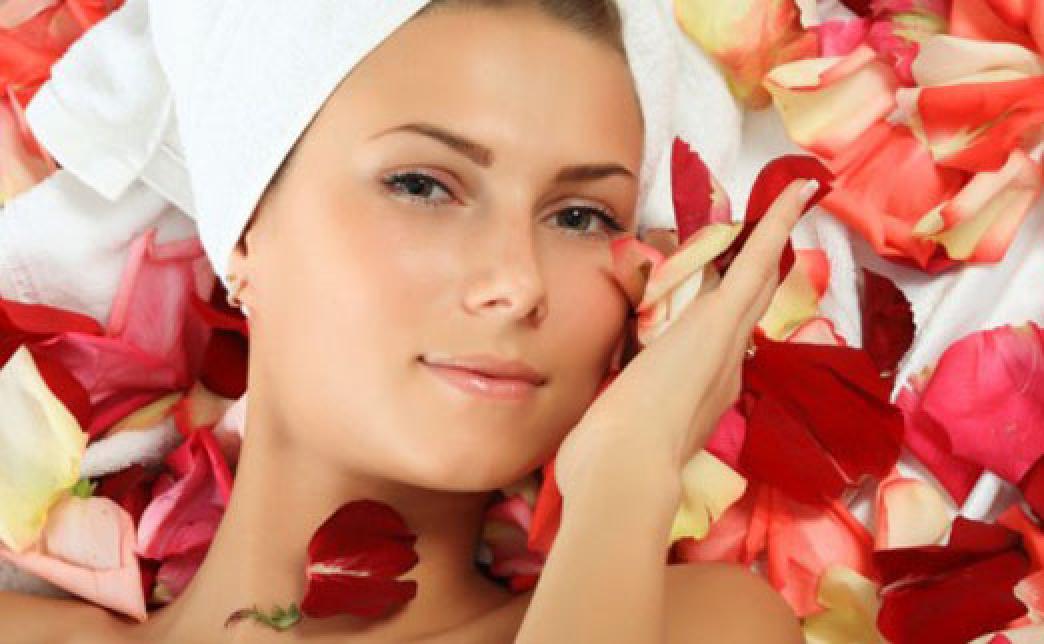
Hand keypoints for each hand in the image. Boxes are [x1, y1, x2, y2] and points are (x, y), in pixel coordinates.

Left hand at [553, 178, 819, 500]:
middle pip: (750, 303)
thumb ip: (626, 417)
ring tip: (792, 199)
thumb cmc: (614, 463)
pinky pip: (755, 265)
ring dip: (773, 239)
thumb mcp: (624, 435)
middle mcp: (726, 366)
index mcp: (705, 392)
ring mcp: (725, 342)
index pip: (724, 340)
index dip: (734, 310)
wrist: (625, 471)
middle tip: (780, 226)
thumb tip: (617, 411)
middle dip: (765, 266)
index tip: (739, 291)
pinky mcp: (719, 322)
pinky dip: (775, 227)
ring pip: (757, 279)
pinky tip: (796, 193)